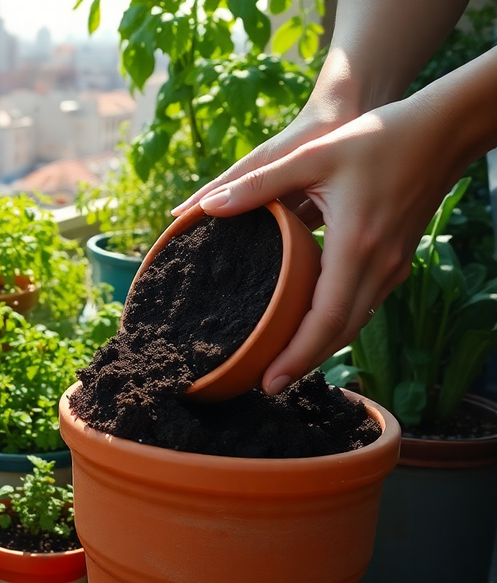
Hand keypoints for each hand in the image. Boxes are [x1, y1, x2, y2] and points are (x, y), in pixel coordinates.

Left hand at [186, 98, 469, 394]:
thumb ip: (258, 184)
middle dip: (305, 362)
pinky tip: (312, 327)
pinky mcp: (396, 260)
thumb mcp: (310, 156)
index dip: (297, 355)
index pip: (325, 320)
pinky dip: (337, 324)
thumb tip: (206, 207)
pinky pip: (364, 304)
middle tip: (268, 385)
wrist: (442, 131)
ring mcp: (393, 266)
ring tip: (284, 364)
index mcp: (355, 247)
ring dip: (321, 346)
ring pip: (355, 322)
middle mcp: (379, 265)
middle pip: (341, 332)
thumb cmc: (376, 138)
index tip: (269, 381)